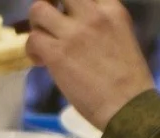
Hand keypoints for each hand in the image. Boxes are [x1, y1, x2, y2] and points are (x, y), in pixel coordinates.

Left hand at [26, 0, 155, 130]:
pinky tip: (42, 62)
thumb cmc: (128, 81)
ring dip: (36, 25)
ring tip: (43, 43)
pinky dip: (31, 50)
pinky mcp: (57, 53)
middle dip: (49, 3)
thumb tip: (74, 28)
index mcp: (112, 9)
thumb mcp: (121, 37)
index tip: (66, 15)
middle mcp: (93, 14)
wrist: (128, 106)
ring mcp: (74, 33)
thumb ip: (100, 26)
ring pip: (38, 9)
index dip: (69, 3)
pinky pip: (32, 39)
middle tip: (48, 23)